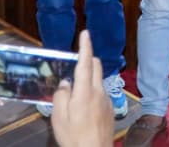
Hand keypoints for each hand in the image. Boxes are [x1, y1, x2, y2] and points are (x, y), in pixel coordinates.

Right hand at [51, 30, 112, 146]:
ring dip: (89, 78)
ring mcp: (107, 100)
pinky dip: (92, 92)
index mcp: (85, 92)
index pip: (85, 63)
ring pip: (98, 80)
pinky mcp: (110, 109)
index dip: (85, 46)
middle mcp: (99, 92)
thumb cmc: (73, 136)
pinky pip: (101, 94)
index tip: (85, 33)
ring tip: (75, 92)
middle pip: (96, 66)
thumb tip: (66, 82)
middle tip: (77, 59)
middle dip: (88, 58)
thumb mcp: (58, 117)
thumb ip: (61, 95)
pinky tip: (84, 108)